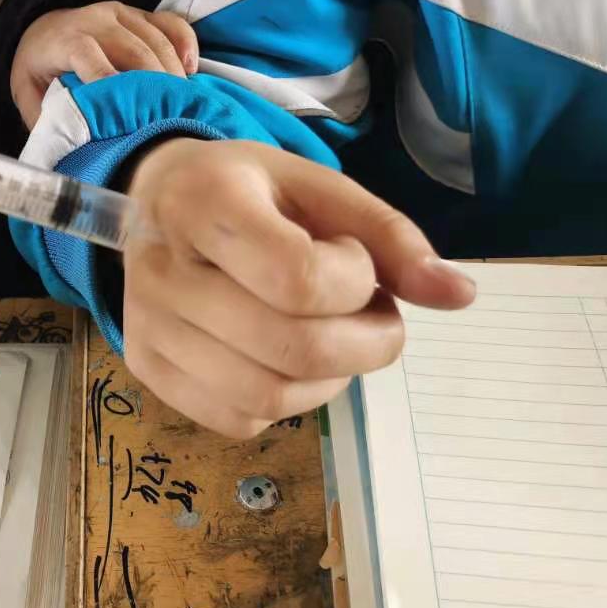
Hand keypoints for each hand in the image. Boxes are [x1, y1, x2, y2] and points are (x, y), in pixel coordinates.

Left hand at [11, 3, 198, 127]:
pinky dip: (186, 44)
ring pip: (157, 39)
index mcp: (64, 39)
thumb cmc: (39, 69)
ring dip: (173, 73)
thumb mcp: (28, 94)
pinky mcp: (139, 13)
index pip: (87, 54)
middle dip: (154, 86)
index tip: (128, 112)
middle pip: (134, 50)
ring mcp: (120, 13)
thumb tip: (73, 148)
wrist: (41, 29)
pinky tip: (190, 70)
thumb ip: (47, 117)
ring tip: (180, 105)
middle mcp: (94, 20)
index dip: (108, 80)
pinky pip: (171, 23)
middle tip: (168, 119)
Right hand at [123, 139, 476, 438]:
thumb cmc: (248, 190)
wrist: (160, 197)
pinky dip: (284, 401)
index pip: (297, 279)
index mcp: (206, 202)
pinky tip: (285, 357)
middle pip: (291, 348)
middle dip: (366, 343)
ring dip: (330, 378)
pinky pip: (238, 419)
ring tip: (332, 335)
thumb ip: (388, 235)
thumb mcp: (318, 187)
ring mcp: (147, 323)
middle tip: (375, 317)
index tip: (354, 260)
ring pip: (267, 396)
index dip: (354, 284)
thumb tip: (460, 295)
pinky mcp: (146, 366)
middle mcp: (162, 267)